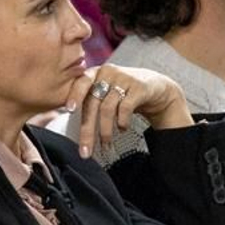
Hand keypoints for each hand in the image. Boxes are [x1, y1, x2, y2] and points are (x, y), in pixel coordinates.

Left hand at [69, 65, 189, 158]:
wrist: (155, 88)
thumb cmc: (124, 93)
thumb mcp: (105, 93)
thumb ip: (89, 102)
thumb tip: (70, 125)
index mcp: (95, 73)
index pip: (81, 83)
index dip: (75, 96)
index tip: (69, 110)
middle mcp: (108, 72)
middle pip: (93, 103)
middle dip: (88, 130)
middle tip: (85, 151)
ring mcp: (123, 78)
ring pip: (107, 108)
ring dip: (105, 130)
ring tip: (106, 144)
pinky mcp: (138, 87)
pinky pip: (125, 108)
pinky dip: (122, 122)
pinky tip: (122, 129)